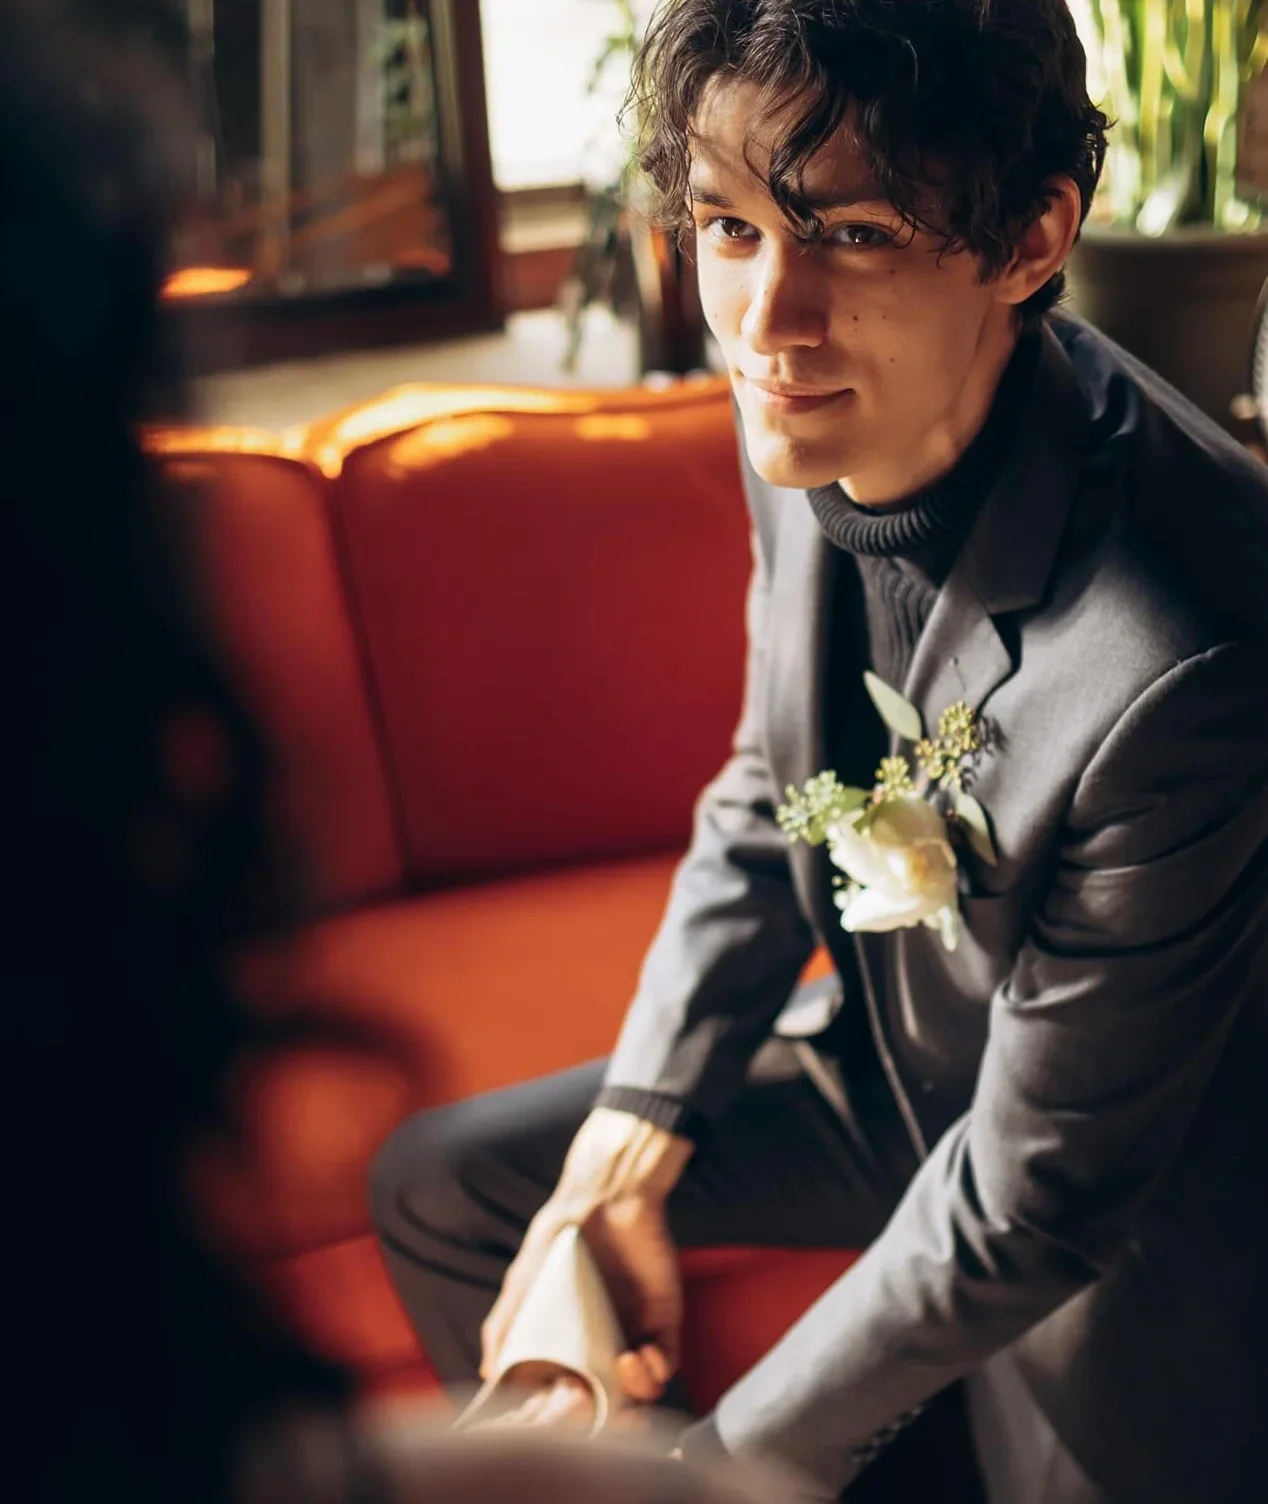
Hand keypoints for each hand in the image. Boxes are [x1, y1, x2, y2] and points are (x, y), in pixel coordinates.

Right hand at [481, 1192, 682, 1415]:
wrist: (606, 1196)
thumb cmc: (560, 1235)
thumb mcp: (524, 1278)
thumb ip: (506, 1323)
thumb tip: (488, 1371)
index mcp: (571, 1342)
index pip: (572, 1393)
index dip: (568, 1411)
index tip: (560, 1409)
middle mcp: (602, 1344)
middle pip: (610, 1400)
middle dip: (608, 1415)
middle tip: (598, 1408)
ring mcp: (633, 1334)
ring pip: (640, 1388)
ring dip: (635, 1392)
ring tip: (622, 1367)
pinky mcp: (662, 1320)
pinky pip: (667, 1360)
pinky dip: (657, 1370)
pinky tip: (641, 1356)